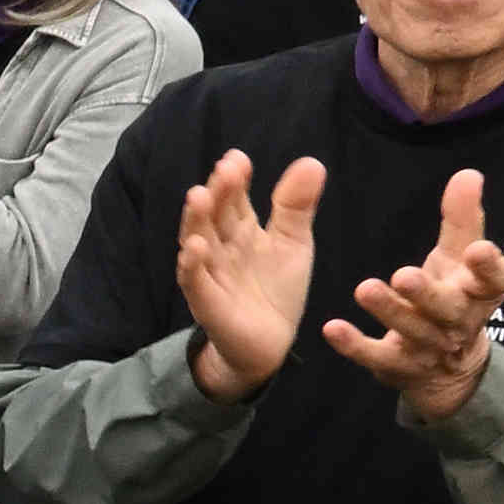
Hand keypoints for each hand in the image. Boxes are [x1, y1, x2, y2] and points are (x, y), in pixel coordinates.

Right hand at [171, 147, 325, 403]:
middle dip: (218, 191)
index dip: (236, 179)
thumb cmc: (276, 289)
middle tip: (226, 170)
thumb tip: (312, 162)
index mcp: (241, 227)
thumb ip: (297, 206)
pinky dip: (191, 264)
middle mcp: (221, 245)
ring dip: (196, 219)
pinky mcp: (206, 301)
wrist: (269, 343)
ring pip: (197, 240)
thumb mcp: (293, 243)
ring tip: (199, 196)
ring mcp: (211, 272)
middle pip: (214, 213)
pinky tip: (195, 247)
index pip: (234, 197)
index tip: (239, 160)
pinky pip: (194, 280)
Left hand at [323, 167, 503, 423]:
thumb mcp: (459, 257)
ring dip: (389, 312)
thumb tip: (469, 174)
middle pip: (448, 309)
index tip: (479, 249)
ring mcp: (428, 347)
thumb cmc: (453, 295)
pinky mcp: (397, 366)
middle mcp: (459, 322)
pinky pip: (376, 357)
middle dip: (427, 295)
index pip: (494, 280)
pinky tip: (332, 329)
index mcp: (480, 293)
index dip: (489, 267)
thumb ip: (462, 218)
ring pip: (412, 331)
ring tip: (365, 289)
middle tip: (404, 275)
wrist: (446, 369)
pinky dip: (354, 346)